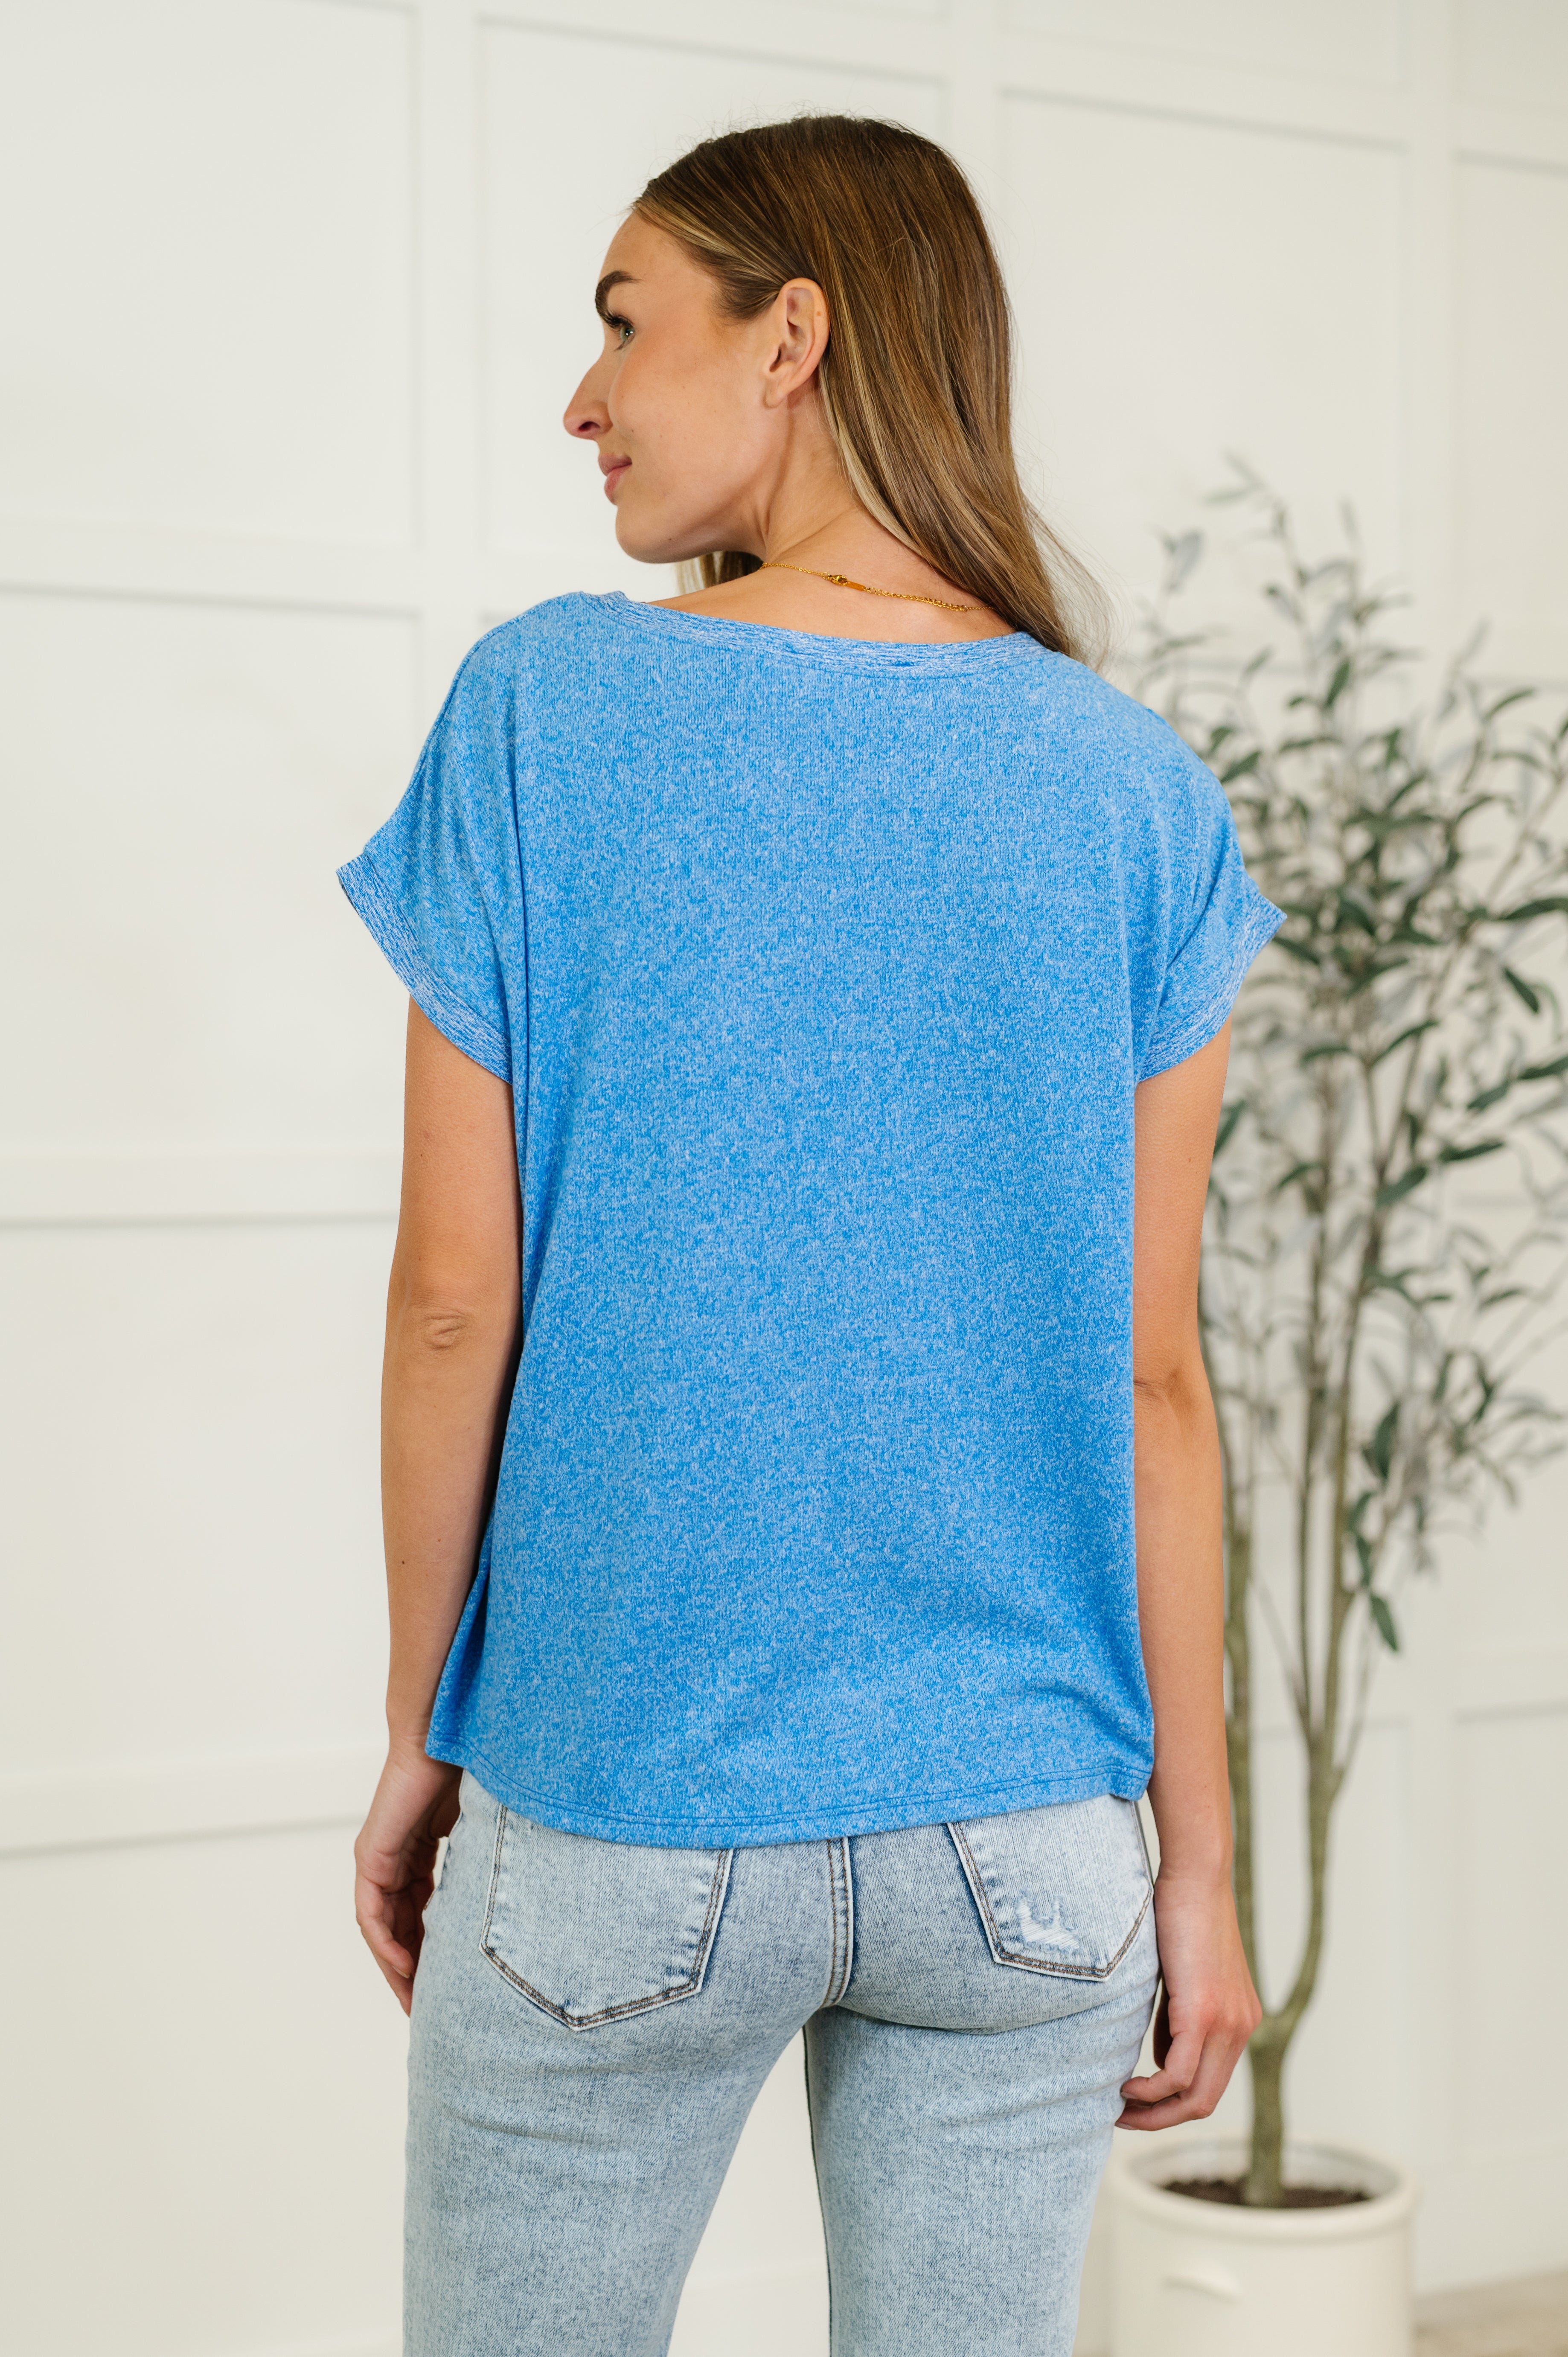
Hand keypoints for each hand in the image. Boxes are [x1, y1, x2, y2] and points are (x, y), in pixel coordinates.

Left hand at [354, 1743, 462, 2013]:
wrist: (443, 1733)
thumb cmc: (470, 1769)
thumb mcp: (482, 1831)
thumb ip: (484, 1863)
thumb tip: (521, 1895)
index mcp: (419, 1854)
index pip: (421, 1916)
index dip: (433, 1953)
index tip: (451, 1986)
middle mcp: (394, 1862)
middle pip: (399, 1930)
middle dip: (415, 1972)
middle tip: (432, 2011)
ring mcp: (379, 1860)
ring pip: (383, 1929)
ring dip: (397, 1967)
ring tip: (416, 2002)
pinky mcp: (371, 1857)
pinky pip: (372, 1914)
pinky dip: (387, 1944)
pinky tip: (406, 1967)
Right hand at [1116, 1866, 1260, 2128]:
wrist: (1196, 1877)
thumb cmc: (1181, 1915)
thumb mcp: (1181, 1980)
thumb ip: (1177, 2020)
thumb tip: (1161, 2059)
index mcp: (1238, 2020)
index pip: (1211, 2084)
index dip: (1173, 2104)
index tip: (1137, 2103)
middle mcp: (1240, 2028)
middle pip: (1206, 2100)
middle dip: (1162, 2118)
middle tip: (1123, 2117)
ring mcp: (1228, 2023)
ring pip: (1196, 2096)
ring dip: (1154, 2111)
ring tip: (1119, 2106)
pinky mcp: (1205, 2012)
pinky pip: (1179, 2073)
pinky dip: (1151, 2090)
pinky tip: (1126, 2085)